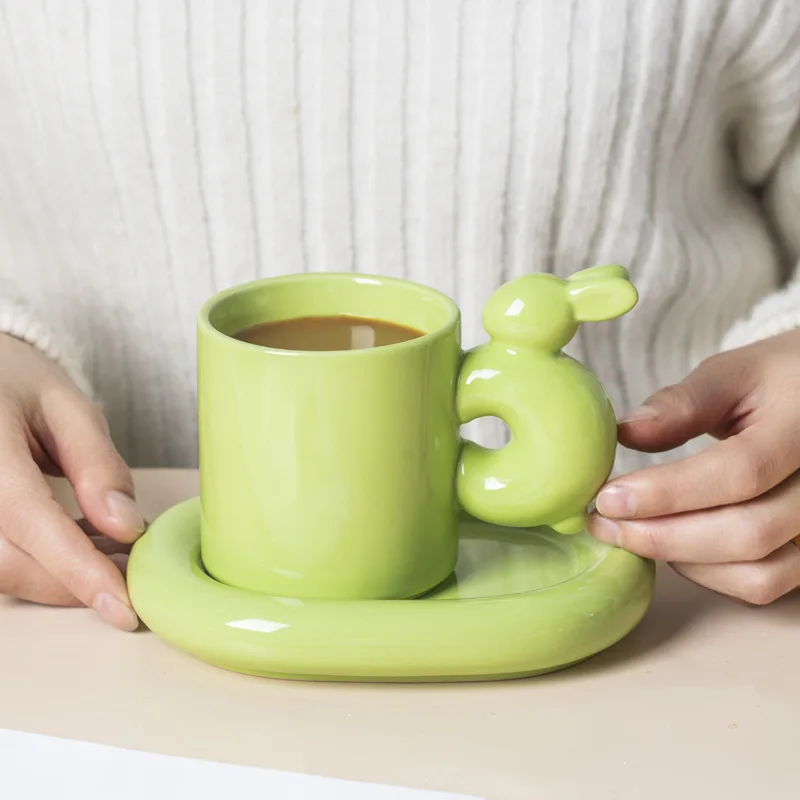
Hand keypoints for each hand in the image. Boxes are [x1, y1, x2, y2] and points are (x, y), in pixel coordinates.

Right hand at [0, 334, 141, 628]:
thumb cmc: (19, 383)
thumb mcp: (68, 407)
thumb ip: (97, 464)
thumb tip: (127, 526)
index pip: (29, 520)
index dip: (77, 569)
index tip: (122, 605)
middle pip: (10, 563)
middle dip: (76, 581)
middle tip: (133, 569)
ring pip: (1, 573)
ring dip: (60, 578)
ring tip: (113, 550)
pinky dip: (41, 565)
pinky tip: (79, 542)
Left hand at [588, 329, 799, 603]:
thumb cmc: (775, 383)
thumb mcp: (732, 374)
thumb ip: (682, 403)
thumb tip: (626, 432)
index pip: (740, 472)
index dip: (669, 492)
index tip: (607, 497)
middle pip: (748, 534)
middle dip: (662, 536)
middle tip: (601, 523)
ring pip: (757, 574)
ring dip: (681, 560)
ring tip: (628, 533)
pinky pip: (763, 586)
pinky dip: (708, 576)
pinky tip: (669, 544)